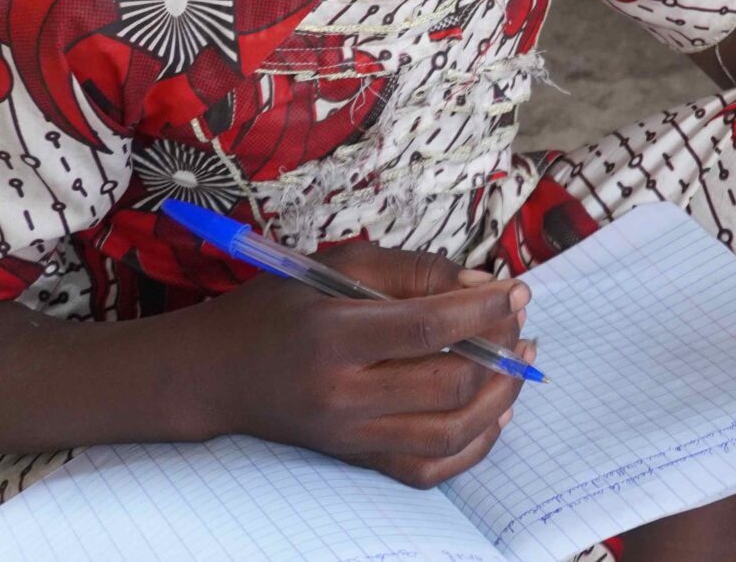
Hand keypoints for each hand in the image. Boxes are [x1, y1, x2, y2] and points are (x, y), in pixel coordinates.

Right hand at [187, 241, 534, 488]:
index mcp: (333, 335)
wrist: (216, 372)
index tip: (518, 290)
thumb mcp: (336, 265)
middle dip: (500, 349)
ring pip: (448, 433)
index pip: (428, 327)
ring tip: (519, 361)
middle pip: (448, 384)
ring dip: (500, 397)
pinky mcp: (355, 457)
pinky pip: (427, 469)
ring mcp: (349, 435)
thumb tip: (481, 284)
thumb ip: (412, 270)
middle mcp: (342, 394)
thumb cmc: (278, 308)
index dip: (484, 309)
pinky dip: (473, 446)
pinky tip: (496, 412)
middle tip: (517, 321)